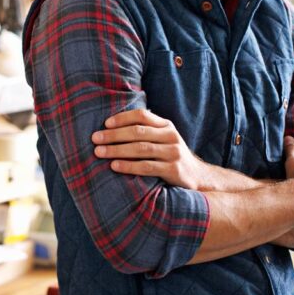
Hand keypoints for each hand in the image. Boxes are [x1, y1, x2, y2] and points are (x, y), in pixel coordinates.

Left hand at [91, 109, 211, 189]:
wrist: (198, 178)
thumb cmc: (170, 157)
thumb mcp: (162, 139)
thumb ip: (145, 131)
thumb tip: (110, 127)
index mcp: (166, 125)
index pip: (142, 115)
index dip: (122, 118)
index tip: (105, 124)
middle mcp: (171, 136)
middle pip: (138, 132)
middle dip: (113, 135)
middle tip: (95, 139)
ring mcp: (173, 153)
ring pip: (140, 148)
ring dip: (117, 150)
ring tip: (98, 152)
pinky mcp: (174, 170)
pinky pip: (147, 166)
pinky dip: (129, 166)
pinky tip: (114, 166)